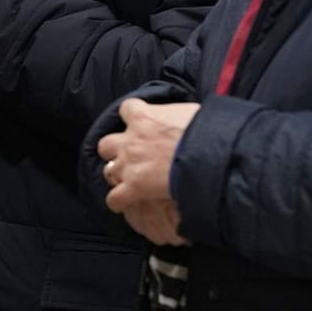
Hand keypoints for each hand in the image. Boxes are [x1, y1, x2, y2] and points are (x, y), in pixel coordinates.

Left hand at [97, 98, 198, 245]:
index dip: (132, 116)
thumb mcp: (190, 110)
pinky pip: (114, 198)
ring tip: (130, 179)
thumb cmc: (203, 131)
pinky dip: (118, 201)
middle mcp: (131, 140)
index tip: (140, 121)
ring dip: (118, 175)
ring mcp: (129, 164)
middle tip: (131, 154)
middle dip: (115, 150)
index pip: (126, 109)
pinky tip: (126, 202)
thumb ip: (176, 112)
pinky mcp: (134, 187)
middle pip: (106, 144)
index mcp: (143, 117)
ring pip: (108, 170)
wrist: (205, 155)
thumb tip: (182, 114)